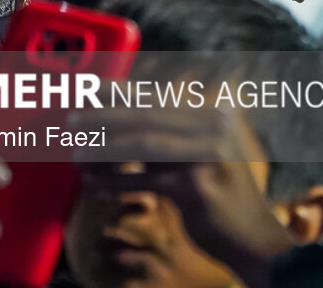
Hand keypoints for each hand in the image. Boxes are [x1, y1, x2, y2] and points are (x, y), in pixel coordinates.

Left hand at [71, 104, 295, 285]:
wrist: (251, 234)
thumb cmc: (218, 194)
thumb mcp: (199, 156)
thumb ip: (169, 136)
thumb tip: (118, 119)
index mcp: (214, 113)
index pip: (159, 97)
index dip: (121, 92)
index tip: (88, 88)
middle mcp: (215, 126)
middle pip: (147, 115)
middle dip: (104, 116)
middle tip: (71, 120)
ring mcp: (208, 155)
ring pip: (143, 143)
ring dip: (104, 148)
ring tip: (76, 154)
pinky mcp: (196, 186)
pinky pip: (144, 180)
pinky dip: (113, 181)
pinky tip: (92, 184)